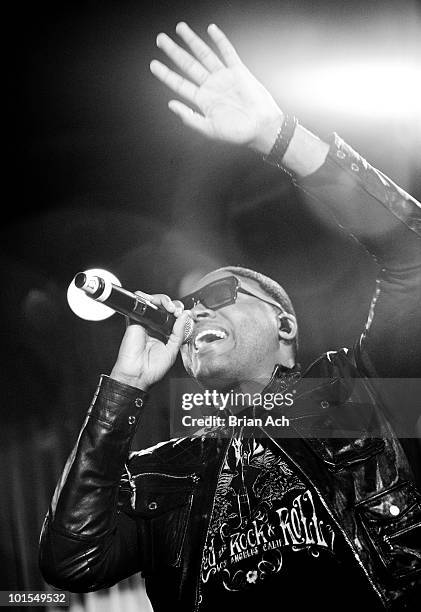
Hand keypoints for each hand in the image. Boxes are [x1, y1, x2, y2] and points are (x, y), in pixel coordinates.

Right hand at [110, 294, 189, 390]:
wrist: (137, 374)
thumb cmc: (152, 368)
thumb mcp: (172, 350)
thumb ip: (179, 332)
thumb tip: (185, 316)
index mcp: (166, 333)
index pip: (175, 316)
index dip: (181, 312)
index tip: (186, 315)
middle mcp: (156, 326)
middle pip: (166, 306)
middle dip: (174, 304)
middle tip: (177, 311)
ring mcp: (145, 322)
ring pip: (154, 302)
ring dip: (164, 300)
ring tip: (169, 308)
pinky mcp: (134, 320)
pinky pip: (139, 304)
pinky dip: (147, 298)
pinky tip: (156, 305)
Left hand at [150, 22, 283, 154]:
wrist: (262, 128)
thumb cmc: (238, 134)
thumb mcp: (210, 130)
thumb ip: (190, 118)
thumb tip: (171, 105)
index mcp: (203, 101)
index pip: (179, 84)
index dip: (166, 74)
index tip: (153, 64)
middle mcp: (211, 87)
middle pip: (188, 65)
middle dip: (174, 51)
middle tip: (161, 39)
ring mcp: (224, 77)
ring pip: (204, 55)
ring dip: (192, 41)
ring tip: (180, 28)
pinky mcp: (238, 71)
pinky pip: (227, 52)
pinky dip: (220, 40)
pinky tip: (211, 30)